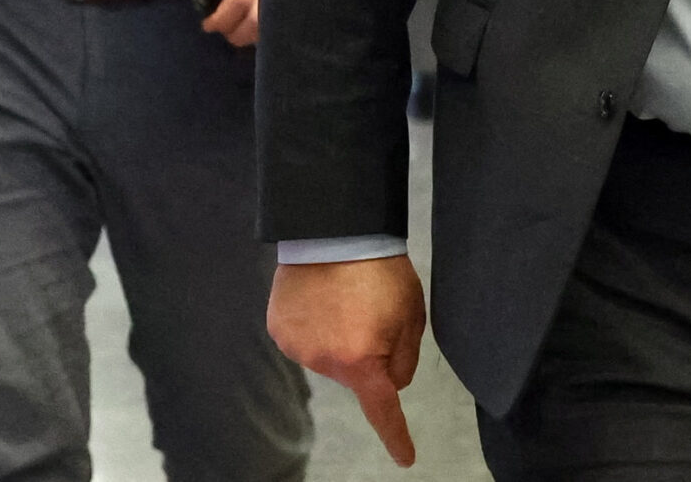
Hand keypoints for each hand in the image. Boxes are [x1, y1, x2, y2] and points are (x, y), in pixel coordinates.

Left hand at [193, 0, 266, 46]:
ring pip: (273, 23)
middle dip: (239, 34)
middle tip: (227, 34)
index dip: (221, 20)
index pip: (236, 1)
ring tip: (244, 30)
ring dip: (255, 33)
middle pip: (257, 20)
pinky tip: (262, 25)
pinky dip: (271, 27)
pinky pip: (285, 17)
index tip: (208, 25)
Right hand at [270, 256, 425, 464]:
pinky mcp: (279, 331)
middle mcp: (325, 362)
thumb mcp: (411, 314)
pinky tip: (322, 300)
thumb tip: (391, 383)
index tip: (406, 457)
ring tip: (345, 299)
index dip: (396, 435)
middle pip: (356, 374)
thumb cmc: (381, 272)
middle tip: (373, 311)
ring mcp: (297, 348)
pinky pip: (307, 340)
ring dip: (341, 338)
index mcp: (361, 361)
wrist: (334, 232)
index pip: (382, 410)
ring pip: (330, 357)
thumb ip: (404, 358)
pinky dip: (317, 327)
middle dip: (368, 353)